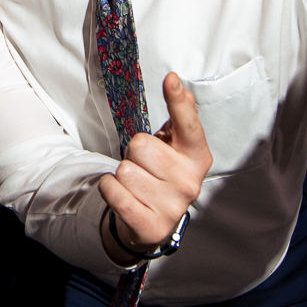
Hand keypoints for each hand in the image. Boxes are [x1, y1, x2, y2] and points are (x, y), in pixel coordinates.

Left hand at [99, 72, 211, 263]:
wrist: (153, 223)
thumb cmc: (162, 176)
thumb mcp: (175, 147)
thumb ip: (181, 117)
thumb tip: (181, 87)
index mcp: (197, 158)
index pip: (187, 125)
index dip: (178, 101)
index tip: (171, 80)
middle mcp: (189, 182)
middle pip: (140, 145)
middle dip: (133, 153)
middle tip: (144, 167)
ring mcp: (172, 207)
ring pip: (124, 170)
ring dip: (122, 175)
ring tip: (136, 185)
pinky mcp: (150, 226)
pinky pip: (112, 190)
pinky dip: (109, 188)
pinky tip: (123, 194)